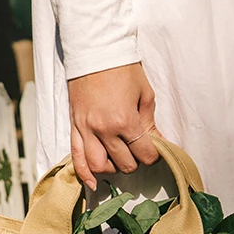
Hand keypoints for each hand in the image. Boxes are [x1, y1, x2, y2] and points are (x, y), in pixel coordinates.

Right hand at [68, 63, 159, 190]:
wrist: (95, 50)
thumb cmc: (123, 69)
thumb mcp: (145, 94)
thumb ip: (150, 123)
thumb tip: (158, 143)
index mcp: (126, 120)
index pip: (144, 154)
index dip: (154, 155)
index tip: (155, 151)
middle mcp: (105, 130)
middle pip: (124, 163)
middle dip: (135, 161)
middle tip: (138, 150)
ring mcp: (87, 130)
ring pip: (100, 166)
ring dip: (113, 168)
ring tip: (119, 158)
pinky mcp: (74, 127)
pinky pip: (76, 157)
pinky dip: (84, 174)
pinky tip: (92, 183)